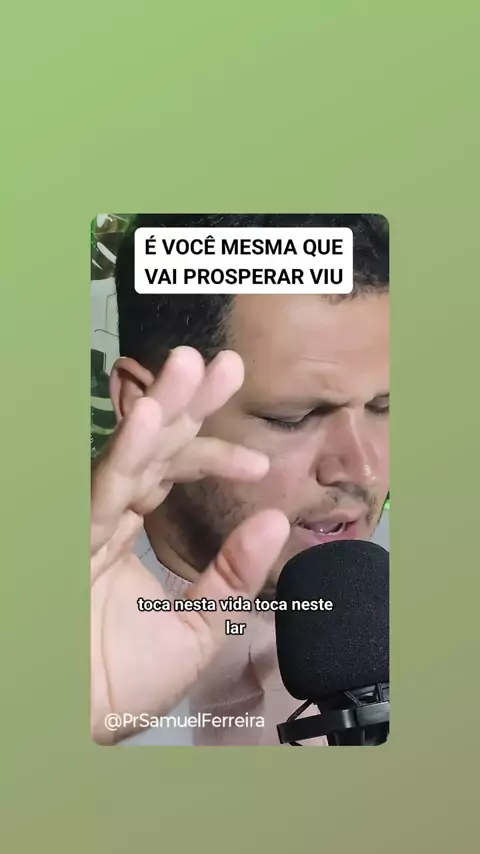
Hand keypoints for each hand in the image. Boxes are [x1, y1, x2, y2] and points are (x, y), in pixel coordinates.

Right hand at [91, 347, 289, 743]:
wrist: (78, 723)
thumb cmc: (120, 682)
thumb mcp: (197, 624)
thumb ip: (233, 574)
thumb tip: (278, 519)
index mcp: (129, 529)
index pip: (171, 473)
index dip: (212, 457)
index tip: (258, 463)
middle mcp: (107, 514)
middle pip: (152, 447)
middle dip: (188, 403)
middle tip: (225, 364)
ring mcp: (87, 521)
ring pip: (128, 453)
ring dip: (161, 407)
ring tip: (190, 366)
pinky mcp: (73, 537)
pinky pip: (102, 489)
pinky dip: (127, 451)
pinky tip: (153, 416)